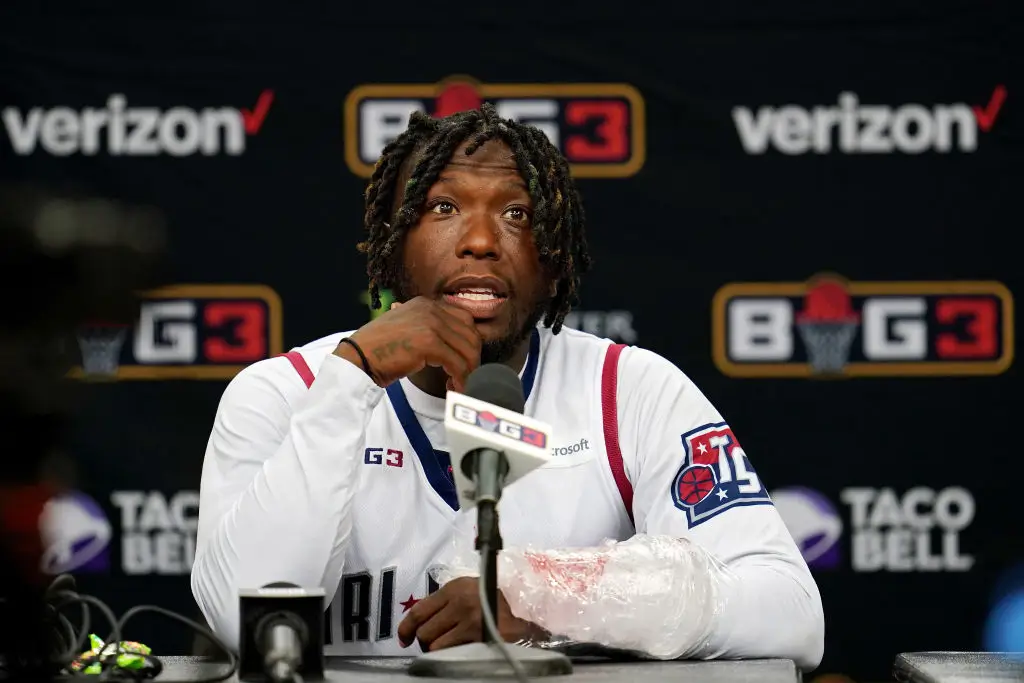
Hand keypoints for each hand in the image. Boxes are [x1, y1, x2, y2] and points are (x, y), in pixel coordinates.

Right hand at [334, 297, 481, 389]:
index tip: (463, 360)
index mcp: (426, 304)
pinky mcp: (429, 343)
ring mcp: (431, 324)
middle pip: (471, 334)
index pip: (465, 319)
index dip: (469, 342)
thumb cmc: (378, 349)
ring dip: (467, 371)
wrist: (357, 358)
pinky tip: (451, 387)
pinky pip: (457, 364)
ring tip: (458, 384)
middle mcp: (431, 309)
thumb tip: (451, 344)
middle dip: (471, 359)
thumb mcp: (406, 328)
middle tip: (463, 376)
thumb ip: (426, 328)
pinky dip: (459, 379)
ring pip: (468, 350)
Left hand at [397, 577, 543, 651]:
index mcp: (455, 588)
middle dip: (425, 641)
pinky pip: (450, 654)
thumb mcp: (469, 592)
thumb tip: (418, 620)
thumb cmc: (492, 605)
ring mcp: (470, 621)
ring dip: (438, 651)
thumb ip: (446, 601)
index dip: (406, 627)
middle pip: (424, 630)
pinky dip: (450, 656)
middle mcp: (460, 602)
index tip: (404, 638)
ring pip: (434, 645)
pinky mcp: (478, 638)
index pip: (419, 609)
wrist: (522, 618)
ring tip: (449, 647)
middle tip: (435, 643)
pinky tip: (459, 652)